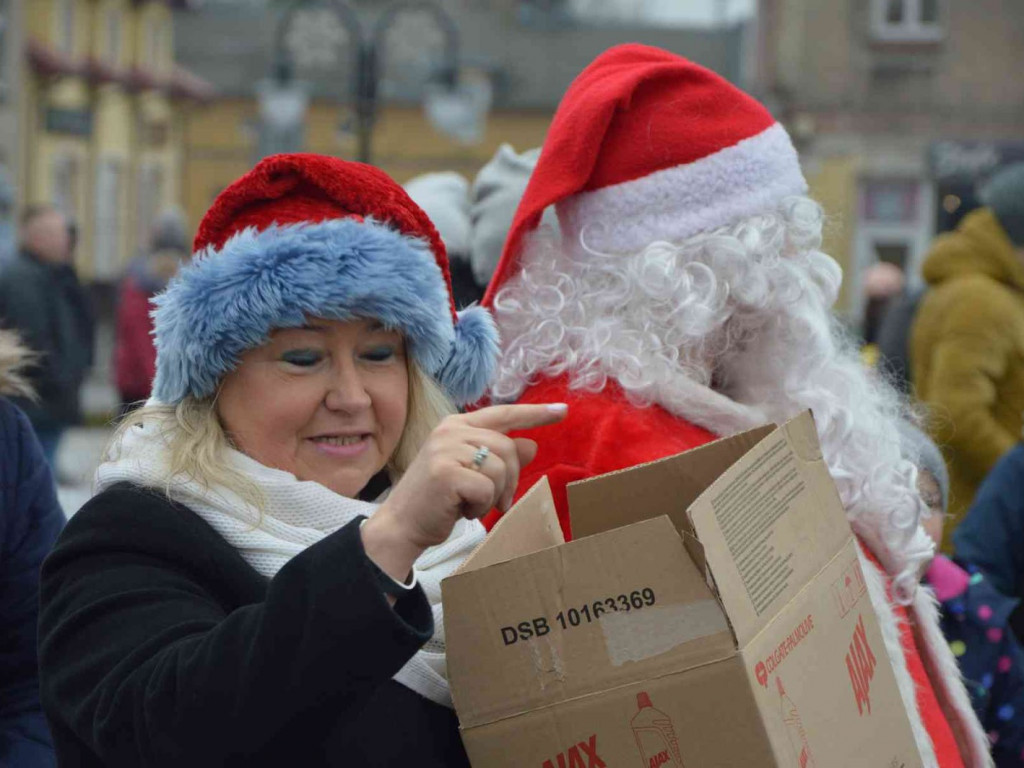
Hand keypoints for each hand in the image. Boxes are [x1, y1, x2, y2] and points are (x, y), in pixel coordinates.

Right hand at [362, 404, 566, 580]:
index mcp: (456, 426)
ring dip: (494, 495)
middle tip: (498, 502)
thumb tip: (532, 444)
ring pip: (501, 469)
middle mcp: (451, 431)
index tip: (562, 411)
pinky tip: (462, 510)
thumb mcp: (472, 474)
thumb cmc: (438, 500)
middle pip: (508, 448)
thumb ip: (500, 458)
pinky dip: (481, 506)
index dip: (534, 414)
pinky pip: (487, 488)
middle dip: (511, 480)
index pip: (503, 413)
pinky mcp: (446, 473)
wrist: (401, 524)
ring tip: (472, 505)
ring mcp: (446, 449)